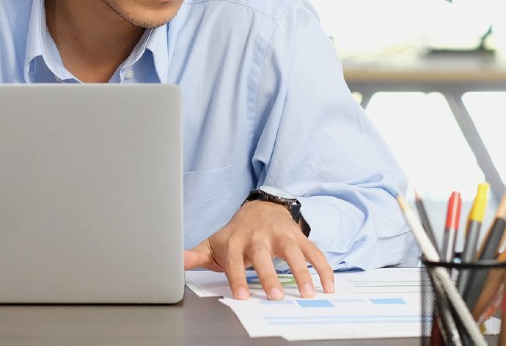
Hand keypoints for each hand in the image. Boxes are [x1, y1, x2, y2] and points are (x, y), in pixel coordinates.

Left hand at [183, 200, 333, 300]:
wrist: (259, 208)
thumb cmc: (236, 234)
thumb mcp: (214, 244)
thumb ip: (196, 256)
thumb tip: (177, 262)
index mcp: (236, 241)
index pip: (234, 261)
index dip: (237, 278)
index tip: (243, 297)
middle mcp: (259, 236)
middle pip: (263, 255)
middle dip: (269, 276)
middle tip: (276, 298)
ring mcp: (280, 235)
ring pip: (292, 252)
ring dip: (301, 272)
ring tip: (308, 294)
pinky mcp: (298, 237)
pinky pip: (313, 252)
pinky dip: (323, 268)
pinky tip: (328, 286)